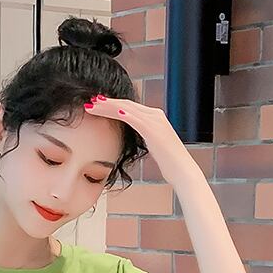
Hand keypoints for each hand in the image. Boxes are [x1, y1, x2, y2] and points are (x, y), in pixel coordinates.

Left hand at [83, 94, 198, 188]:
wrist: (183, 171)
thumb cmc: (169, 163)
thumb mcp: (154, 146)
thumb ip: (145, 138)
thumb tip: (135, 138)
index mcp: (154, 118)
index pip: (129, 107)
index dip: (112, 105)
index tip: (97, 105)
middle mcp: (155, 115)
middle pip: (126, 104)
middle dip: (106, 103)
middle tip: (90, 101)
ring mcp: (155, 121)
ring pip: (127, 109)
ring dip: (108, 107)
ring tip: (92, 105)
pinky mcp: (154, 130)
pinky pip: (134, 119)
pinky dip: (122, 113)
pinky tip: (112, 111)